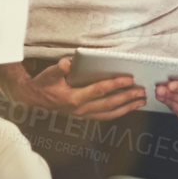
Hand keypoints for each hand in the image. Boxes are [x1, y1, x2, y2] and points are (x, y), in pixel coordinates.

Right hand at [18, 57, 147, 120]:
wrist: (35, 98)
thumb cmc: (44, 84)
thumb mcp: (49, 74)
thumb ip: (59, 69)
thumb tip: (67, 63)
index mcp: (74, 98)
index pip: (100, 90)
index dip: (115, 84)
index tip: (129, 78)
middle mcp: (81, 109)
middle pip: (109, 104)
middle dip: (127, 97)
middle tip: (142, 91)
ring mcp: (83, 115)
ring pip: (110, 113)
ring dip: (127, 107)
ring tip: (141, 101)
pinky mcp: (85, 116)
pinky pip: (105, 115)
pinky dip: (118, 112)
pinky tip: (128, 107)